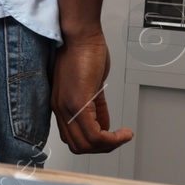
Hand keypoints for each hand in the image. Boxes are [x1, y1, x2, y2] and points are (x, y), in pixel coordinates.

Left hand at [51, 32, 133, 153]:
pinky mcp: (77, 102)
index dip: (92, 143)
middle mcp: (60, 108)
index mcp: (61, 104)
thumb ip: (96, 107)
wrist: (79, 36)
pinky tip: (124, 133)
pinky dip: (113, 139)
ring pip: (86, 144)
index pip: (72, 138)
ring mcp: (67, 107)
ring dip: (109, 145)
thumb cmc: (84, 53)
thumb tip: (105, 125)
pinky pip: (95, 134)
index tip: (109, 138)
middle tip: (118, 140)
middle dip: (102, 148)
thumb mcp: (90, 85)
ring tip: (123, 136)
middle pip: (78, 145)